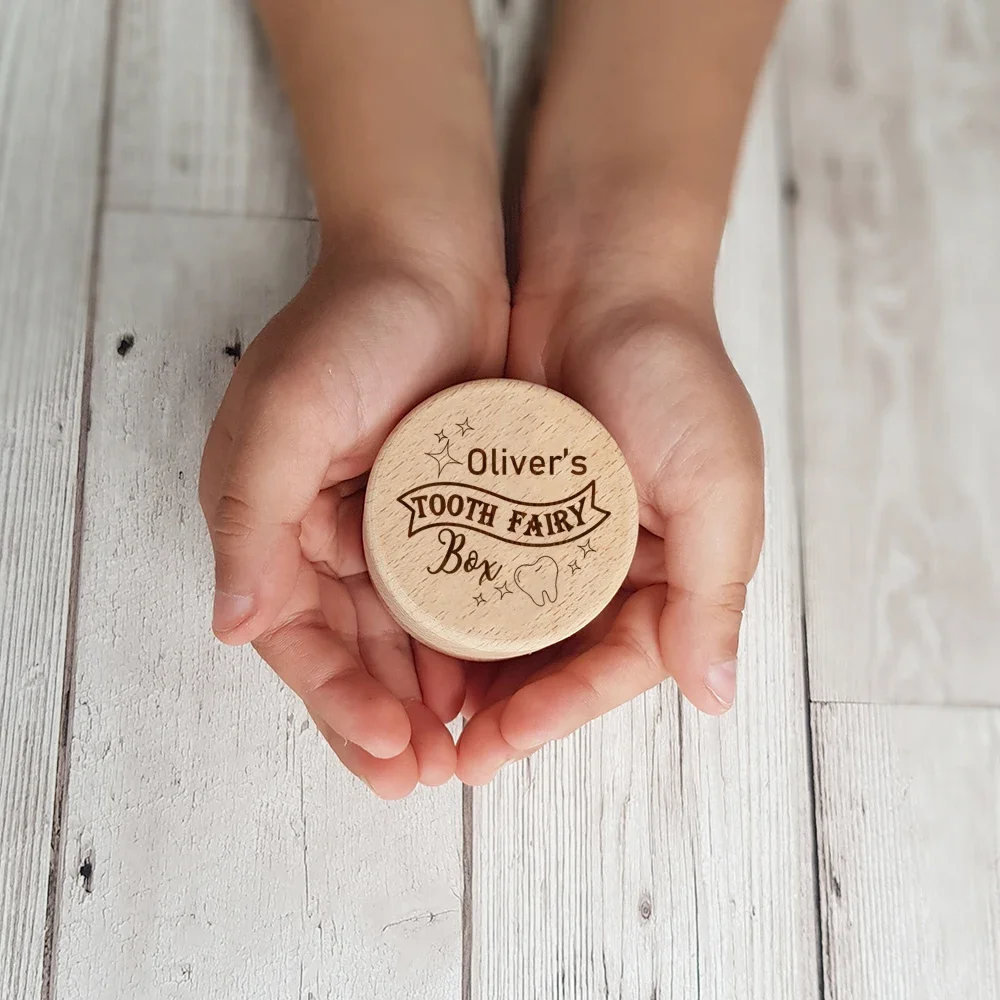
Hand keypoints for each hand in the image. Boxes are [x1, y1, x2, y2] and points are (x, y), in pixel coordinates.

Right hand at [200, 234, 507, 796]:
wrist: (433, 260)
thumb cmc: (353, 324)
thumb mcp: (287, 412)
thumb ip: (251, 518)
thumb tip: (231, 626)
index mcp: (269, 519)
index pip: (295, 636)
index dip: (334, 700)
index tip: (384, 750)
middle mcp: (320, 534)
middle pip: (345, 652)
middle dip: (379, 718)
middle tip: (421, 777)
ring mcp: (383, 527)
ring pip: (396, 637)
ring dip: (420, 696)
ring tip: (455, 752)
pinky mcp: (440, 512)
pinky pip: (444, 597)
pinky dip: (456, 644)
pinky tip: (481, 683)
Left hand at [456, 195, 764, 783]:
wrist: (602, 277)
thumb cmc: (674, 373)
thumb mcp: (718, 483)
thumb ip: (714, 591)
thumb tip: (716, 696)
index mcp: (670, 575)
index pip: (615, 669)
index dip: (561, 711)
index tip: (501, 741)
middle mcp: (610, 568)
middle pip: (555, 665)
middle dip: (507, 714)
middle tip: (450, 755)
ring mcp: (551, 540)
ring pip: (508, 633)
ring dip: (469, 678)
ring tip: (419, 718)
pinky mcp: (502, 505)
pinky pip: (472, 575)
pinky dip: (446, 613)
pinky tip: (408, 641)